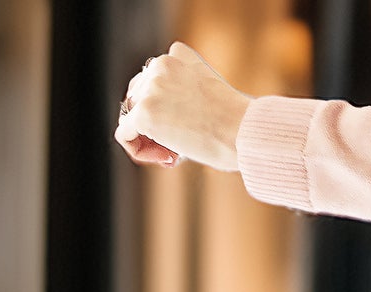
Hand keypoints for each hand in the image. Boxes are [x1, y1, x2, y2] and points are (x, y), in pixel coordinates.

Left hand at [115, 43, 250, 171]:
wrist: (245, 133)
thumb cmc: (240, 125)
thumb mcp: (212, 95)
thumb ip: (188, 94)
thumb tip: (171, 120)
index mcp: (178, 54)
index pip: (155, 78)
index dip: (164, 104)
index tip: (183, 125)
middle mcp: (160, 65)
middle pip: (139, 94)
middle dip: (154, 120)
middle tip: (177, 145)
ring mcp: (151, 89)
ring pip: (132, 114)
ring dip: (148, 135)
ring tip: (173, 153)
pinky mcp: (145, 113)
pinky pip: (124, 133)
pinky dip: (135, 147)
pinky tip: (157, 158)